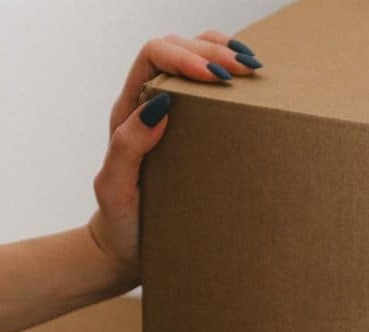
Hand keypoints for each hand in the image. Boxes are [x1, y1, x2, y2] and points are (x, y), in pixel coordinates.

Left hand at [88, 31, 262, 285]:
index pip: (154, 57)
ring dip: (224, 53)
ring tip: (253, 67)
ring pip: (195, 58)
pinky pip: (211, 90)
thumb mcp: (115, 188)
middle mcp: (151, 104)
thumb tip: (159, 106)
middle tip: (246, 70)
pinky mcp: (196, 131)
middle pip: (177, 47)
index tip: (217, 77)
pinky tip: (253, 83)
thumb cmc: (120, 221)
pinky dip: (232, 77)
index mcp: (131, 110)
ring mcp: (175, 115)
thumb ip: (128, 147)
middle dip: (212, 50)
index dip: (186, 56)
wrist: (126, 248)